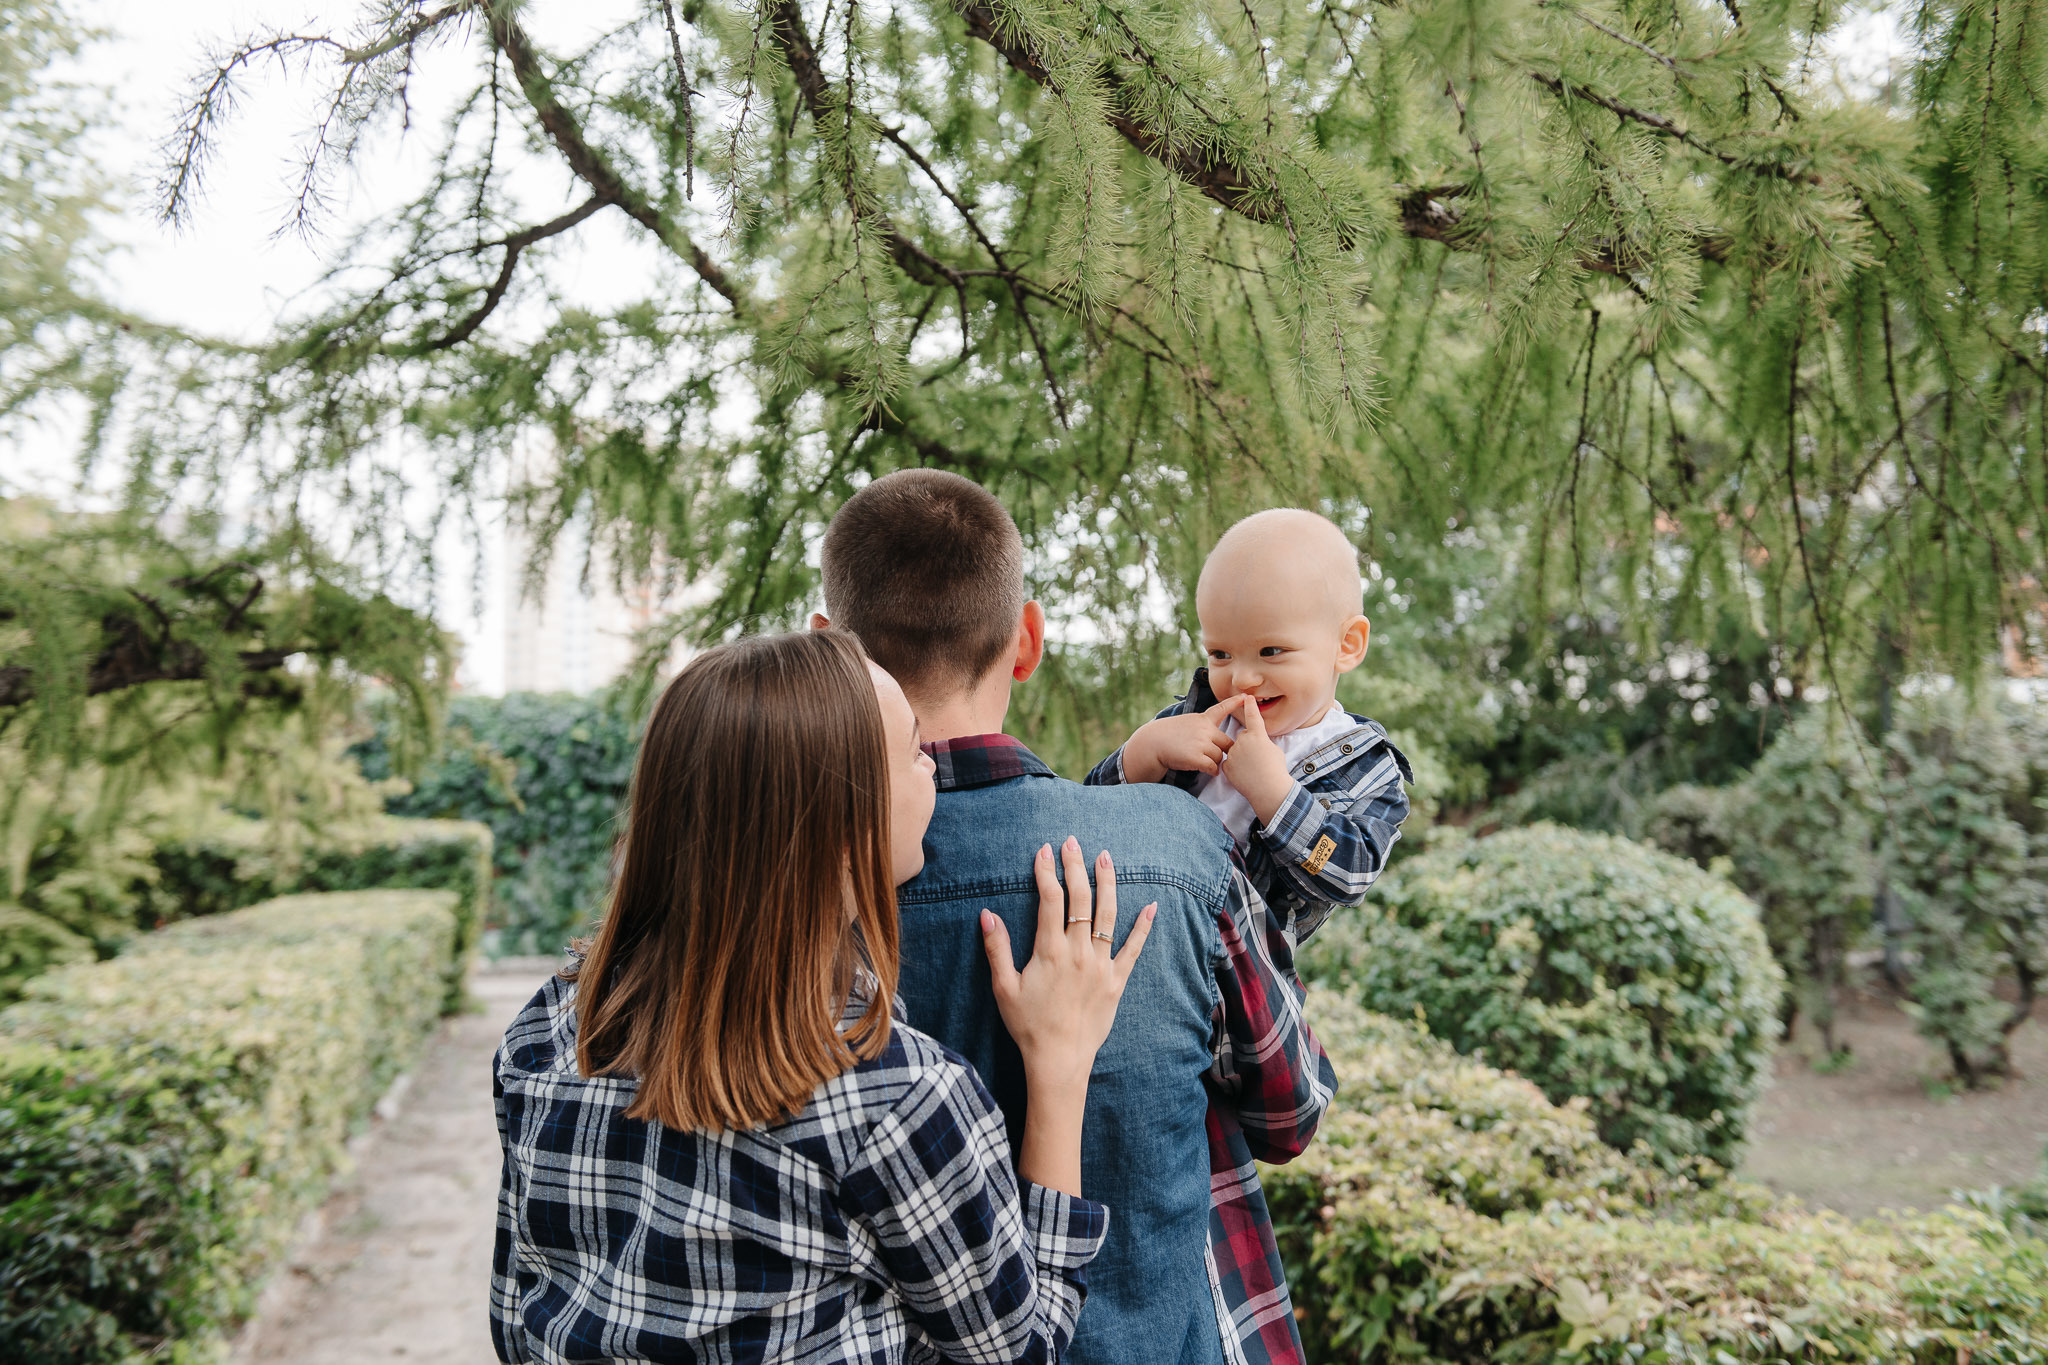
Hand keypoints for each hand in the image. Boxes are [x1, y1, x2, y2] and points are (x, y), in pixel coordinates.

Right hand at [981, 837, 1155, 1090]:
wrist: (1059, 1060)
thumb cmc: (1028, 1025)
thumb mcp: (1003, 987)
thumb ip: (996, 948)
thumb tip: (987, 913)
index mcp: (1049, 950)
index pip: (1049, 900)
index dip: (1046, 872)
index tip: (1045, 851)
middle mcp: (1078, 952)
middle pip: (1080, 899)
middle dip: (1075, 867)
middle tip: (1073, 843)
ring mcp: (1101, 965)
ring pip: (1107, 915)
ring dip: (1107, 884)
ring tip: (1106, 858)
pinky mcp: (1117, 981)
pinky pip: (1133, 949)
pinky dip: (1143, 928)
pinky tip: (1151, 906)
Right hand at [1123, 704, 1237, 781]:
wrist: (1152, 743)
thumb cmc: (1168, 734)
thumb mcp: (1187, 722)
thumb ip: (1202, 727)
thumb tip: (1215, 738)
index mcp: (1202, 719)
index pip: (1221, 709)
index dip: (1234, 702)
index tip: (1246, 696)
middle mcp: (1205, 730)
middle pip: (1227, 743)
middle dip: (1224, 751)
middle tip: (1213, 755)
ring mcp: (1201, 743)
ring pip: (1220, 757)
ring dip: (1215, 762)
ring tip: (1202, 761)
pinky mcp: (1196, 757)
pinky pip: (1213, 768)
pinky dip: (1212, 771)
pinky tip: (1207, 770)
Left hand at [1219, 693, 1292, 824]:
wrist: (1268, 790)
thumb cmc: (1276, 770)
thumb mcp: (1275, 750)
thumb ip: (1263, 741)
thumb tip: (1258, 741)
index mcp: (1257, 735)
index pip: (1253, 716)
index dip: (1250, 706)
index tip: (1247, 696)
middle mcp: (1243, 741)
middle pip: (1243, 736)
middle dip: (1249, 743)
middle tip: (1258, 758)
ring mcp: (1233, 753)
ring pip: (1235, 749)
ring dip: (1241, 755)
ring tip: (1252, 768)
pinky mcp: (1227, 765)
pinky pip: (1229, 762)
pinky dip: (1235, 767)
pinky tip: (1244, 774)